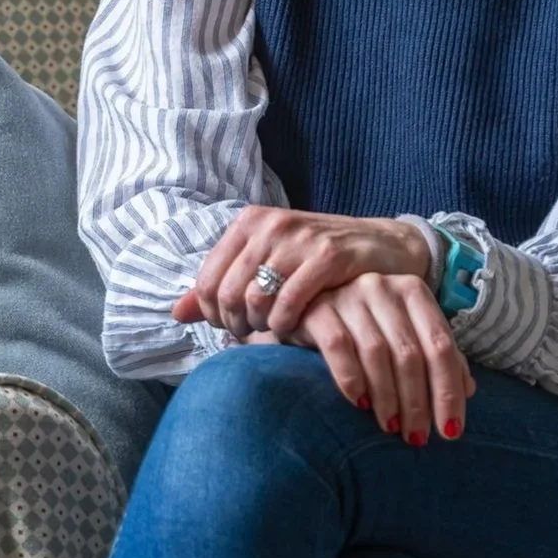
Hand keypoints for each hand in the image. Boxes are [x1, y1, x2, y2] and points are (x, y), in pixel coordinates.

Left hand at [170, 206, 429, 340]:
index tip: (233, 327)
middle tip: (255, 335)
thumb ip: (221, 285)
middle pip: (227, 294)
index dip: (214, 315)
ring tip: (275, 330)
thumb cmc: (316, 259)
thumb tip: (175, 313)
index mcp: (248, 222)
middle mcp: (269, 225)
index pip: (207, 281)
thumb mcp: (266, 262)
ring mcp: (298, 238)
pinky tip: (295, 328)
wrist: (382, 245)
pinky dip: (287, 323)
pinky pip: (290, 301)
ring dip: (262, 327)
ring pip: (255, 300)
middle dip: (236, 325)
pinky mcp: (328, 255)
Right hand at [264, 273, 476, 443]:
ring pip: (377, 352)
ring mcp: (348, 294)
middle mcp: (382, 287)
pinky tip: (359, 403)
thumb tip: (469, 389)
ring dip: (387, 397)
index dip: (448, 391)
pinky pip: (338, 345)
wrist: (305, 308)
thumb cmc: (363, 327)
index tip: (451, 430)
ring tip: (391, 428)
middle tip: (417, 438)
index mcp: (412, 290)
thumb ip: (434, 355)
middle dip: (418, 402)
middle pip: (410, 353)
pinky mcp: (318, 308)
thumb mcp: (403, 335)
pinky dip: (351, 378)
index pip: (440, 344)